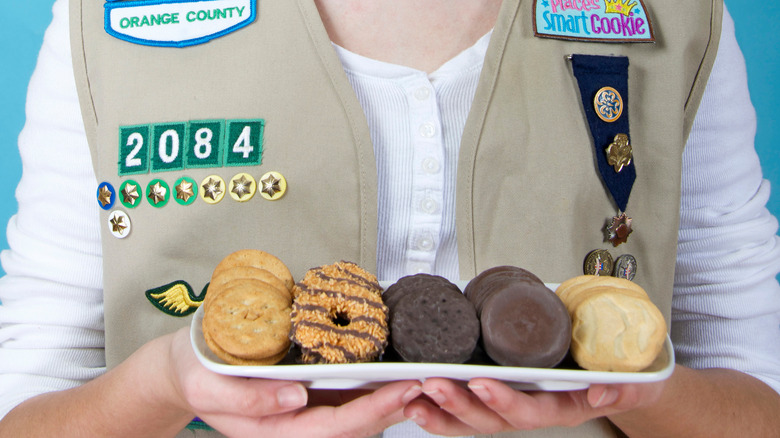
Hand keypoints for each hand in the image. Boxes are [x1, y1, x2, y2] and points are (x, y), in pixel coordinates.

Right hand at [166, 328, 421, 436]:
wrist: (187, 367)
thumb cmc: (197, 374)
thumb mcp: (209, 386)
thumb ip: (249, 399)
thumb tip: (295, 396)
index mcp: (275, 432)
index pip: (334, 428)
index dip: (372, 411)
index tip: (404, 390)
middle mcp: (295, 427)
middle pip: (355, 428)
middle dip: (394, 408)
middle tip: (429, 383)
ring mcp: (303, 414)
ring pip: (356, 418)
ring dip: (390, 402)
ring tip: (422, 379)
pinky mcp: (308, 397)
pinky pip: (347, 402)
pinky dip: (373, 392)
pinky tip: (393, 376)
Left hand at [402, 377, 665, 435]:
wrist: (625, 375)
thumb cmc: (624, 376)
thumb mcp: (634, 381)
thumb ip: (622, 386)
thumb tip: (602, 390)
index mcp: (562, 408)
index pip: (530, 412)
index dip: (505, 402)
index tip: (481, 384)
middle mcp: (533, 410)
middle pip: (492, 420)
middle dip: (460, 406)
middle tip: (433, 385)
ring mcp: (515, 404)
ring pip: (474, 419)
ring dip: (443, 411)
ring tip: (414, 397)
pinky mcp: (501, 393)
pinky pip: (468, 409)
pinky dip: (442, 407)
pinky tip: (417, 399)